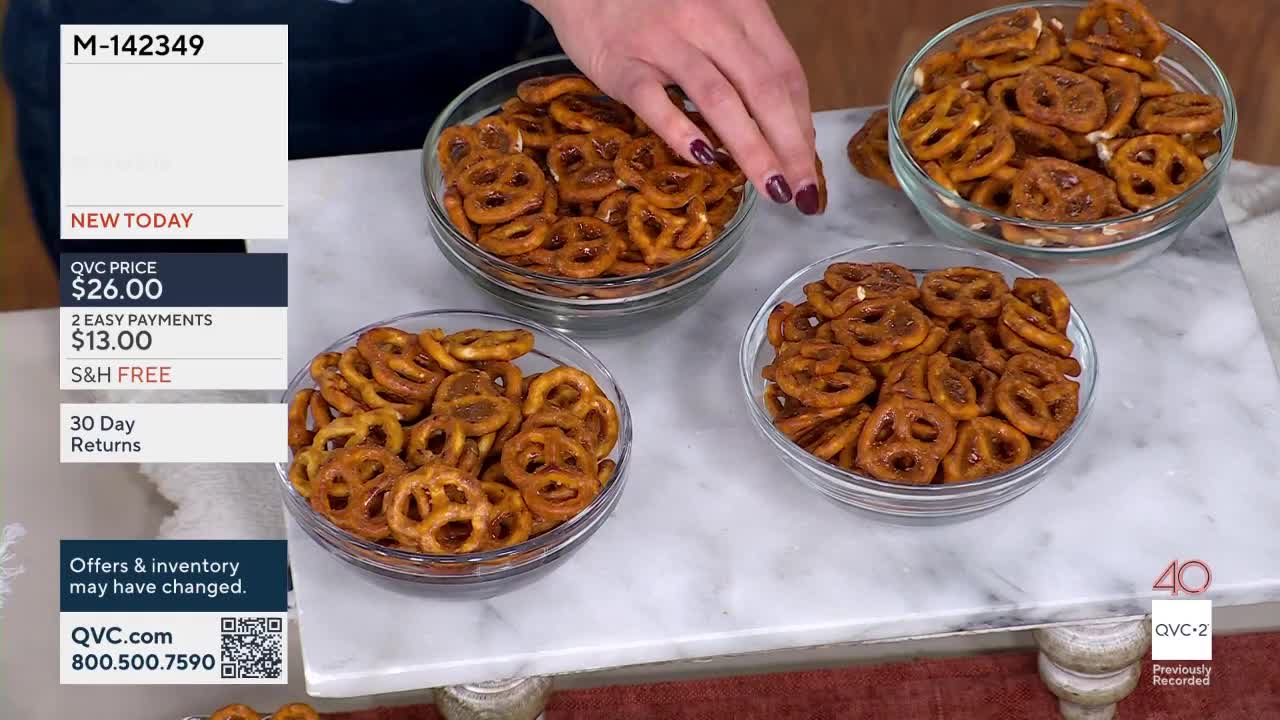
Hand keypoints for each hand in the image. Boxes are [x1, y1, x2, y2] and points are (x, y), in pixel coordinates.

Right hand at [529, 0, 821, 213]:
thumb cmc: (655, 5)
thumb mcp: (713, 15)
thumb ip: (744, 57)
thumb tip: (782, 125)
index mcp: (740, 7)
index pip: (785, 72)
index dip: (803, 123)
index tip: (809, 166)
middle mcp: (708, 20)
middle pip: (762, 89)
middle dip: (790, 146)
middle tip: (802, 193)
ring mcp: (663, 41)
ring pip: (719, 99)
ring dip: (752, 150)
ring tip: (771, 189)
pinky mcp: (622, 63)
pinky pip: (655, 101)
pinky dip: (681, 132)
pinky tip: (704, 161)